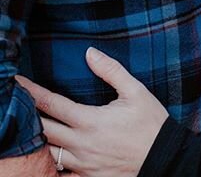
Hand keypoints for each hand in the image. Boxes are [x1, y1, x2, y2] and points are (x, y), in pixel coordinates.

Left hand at [16, 48, 168, 176]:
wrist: (164, 158)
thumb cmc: (151, 122)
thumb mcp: (135, 90)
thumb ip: (111, 70)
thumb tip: (90, 52)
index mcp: (90, 120)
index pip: (51, 104)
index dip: (32, 92)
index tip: (18, 82)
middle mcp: (81, 144)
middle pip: (42, 130)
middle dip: (28, 115)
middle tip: (19, 103)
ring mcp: (82, 164)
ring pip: (47, 153)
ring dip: (38, 139)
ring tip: (31, 126)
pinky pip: (59, 173)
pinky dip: (50, 162)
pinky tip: (49, 153)